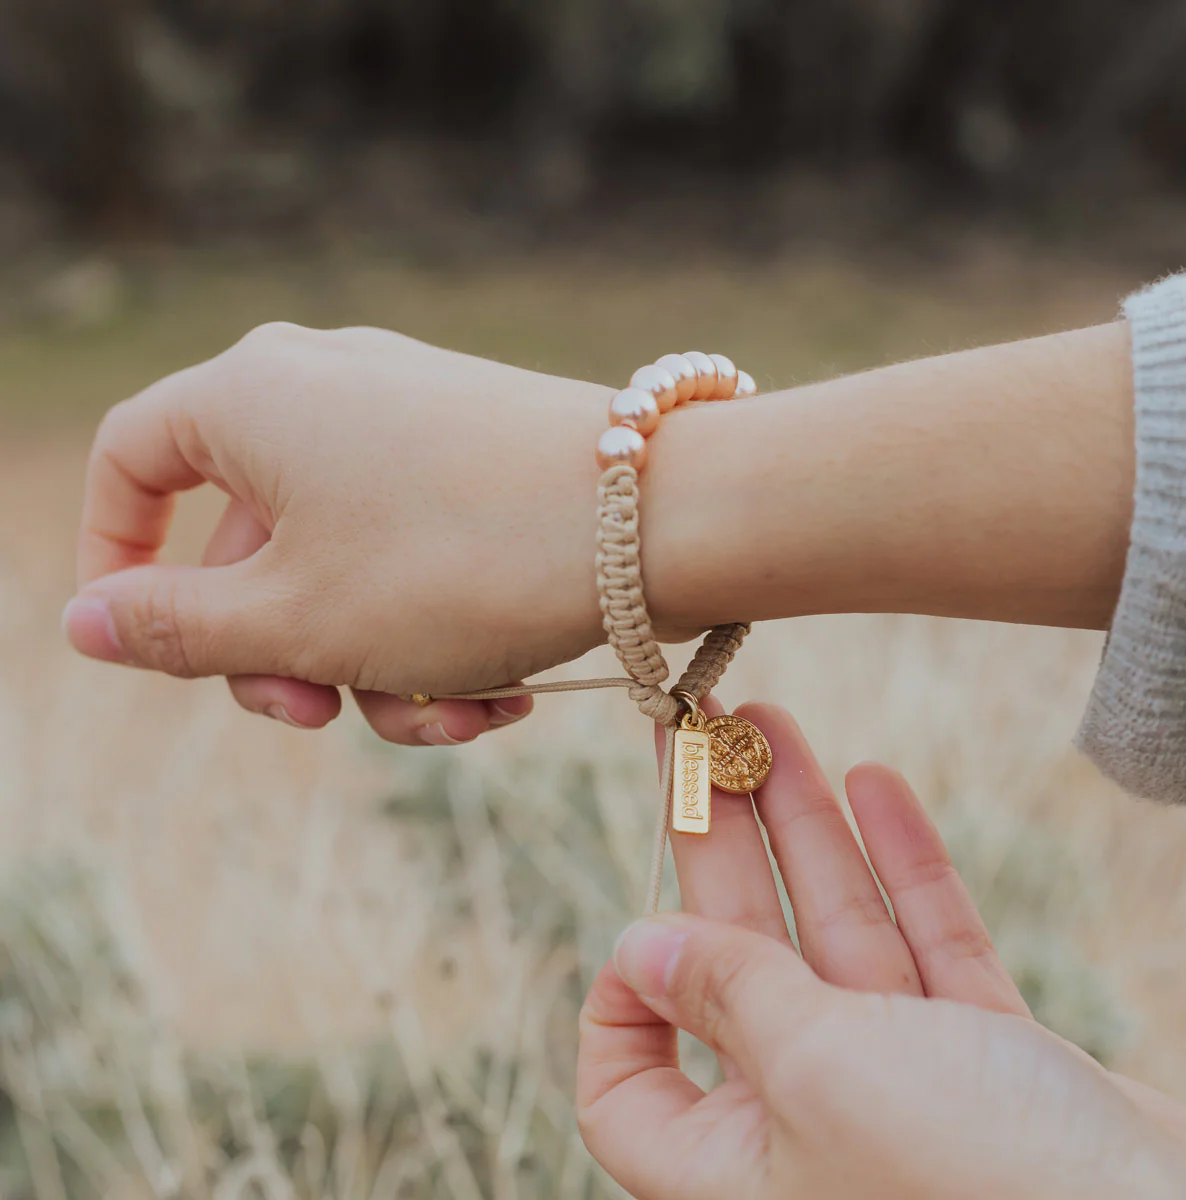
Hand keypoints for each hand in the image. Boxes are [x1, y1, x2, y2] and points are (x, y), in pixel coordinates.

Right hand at [64, 323, 618, 742]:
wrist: (662, 519)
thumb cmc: (462, 562)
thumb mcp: (297, 619)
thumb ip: (176, 627)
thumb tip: (84, 622)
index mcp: (252, 397)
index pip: (131, 461)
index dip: (115, 555)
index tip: (143, 643)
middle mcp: (327, 385)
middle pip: (249, 538)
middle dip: (282, 651)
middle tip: (322, 719)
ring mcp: (411, 417)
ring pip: (345, 565)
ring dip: (379, 663)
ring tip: (453, 716)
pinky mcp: (479, 456)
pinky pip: (419, 554)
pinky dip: (439, 631)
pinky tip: (500, 696)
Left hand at [577, 700, 1185, 1198]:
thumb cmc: (978, 1181)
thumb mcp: (817, 1070)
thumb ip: (725, 996)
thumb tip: (634, 947)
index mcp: (736, 1163)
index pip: (630, 1089)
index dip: (618, 1003)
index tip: (641, 912)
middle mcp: (806, 1124)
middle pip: (735, 957)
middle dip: (720, 835)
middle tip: (699, 729)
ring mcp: (899, 1085)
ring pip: (831, 932)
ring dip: (802, 824)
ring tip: (768, 722)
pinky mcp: (979, 1058)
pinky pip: (922, 945)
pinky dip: (899, 866)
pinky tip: (872, 781)